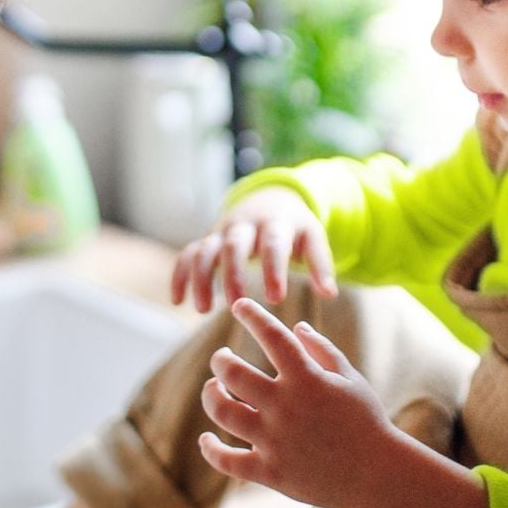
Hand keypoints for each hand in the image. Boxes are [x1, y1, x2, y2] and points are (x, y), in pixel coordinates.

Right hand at [169, 188, 337, 312]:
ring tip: (201, 310)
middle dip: (233, 274)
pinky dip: (180, 275)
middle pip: (234, 245)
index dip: (274, 270)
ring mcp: (222, 231)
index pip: (274, 245)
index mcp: (275, 224)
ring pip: (205, 249)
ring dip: (201, 278)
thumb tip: (330, 294)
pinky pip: (188, 254)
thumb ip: (321, 265)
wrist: (269, 197)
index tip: (276, 299)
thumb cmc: (294, 227)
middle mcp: (245, 225)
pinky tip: (178, 301)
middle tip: (236, 304)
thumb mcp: (312, 238)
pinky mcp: (207, 239)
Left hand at [196, 298, 394, 507]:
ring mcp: (274, 441)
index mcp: (307, 379)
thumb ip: (322, 350)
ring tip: (213, 388)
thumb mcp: (351, 379)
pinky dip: (211, 449)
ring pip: (223, 412)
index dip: (252, 315)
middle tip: (221, 358)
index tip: (239, 306)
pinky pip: (227, 460)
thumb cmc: (366, 422)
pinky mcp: (269, 472)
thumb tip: (297, 327)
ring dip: (211, 395)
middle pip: (233, 373)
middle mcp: (285, 407)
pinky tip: (206, 439)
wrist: (377, 475)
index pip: (271, 335)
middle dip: (220, 360)